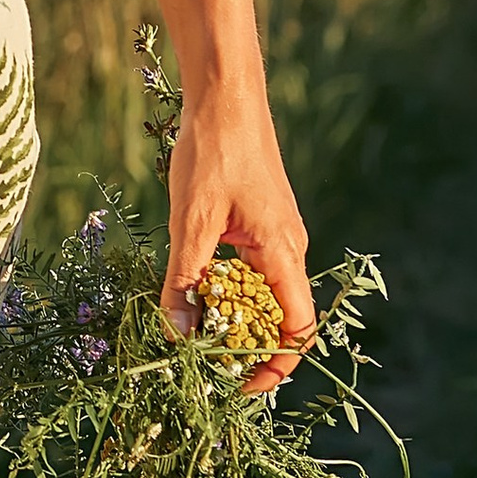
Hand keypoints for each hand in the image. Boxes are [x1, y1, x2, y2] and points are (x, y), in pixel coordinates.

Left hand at [163, 87, 314, 393]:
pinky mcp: (259, 220)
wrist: (224, 93)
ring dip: (234, 316)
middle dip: (247, 345)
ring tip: (194, 330)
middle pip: (280, 318)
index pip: (298, 330)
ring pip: (262, 293)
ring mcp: (276, 233)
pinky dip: (228, 286)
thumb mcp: (190, 222)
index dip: (274, 366)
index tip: (238, 384)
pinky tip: (195, 284)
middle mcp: (289, 248)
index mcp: (284, 253)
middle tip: (203, 361)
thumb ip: (185, 280)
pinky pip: (251, 269)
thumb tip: (178, 335)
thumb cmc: (213, 151)